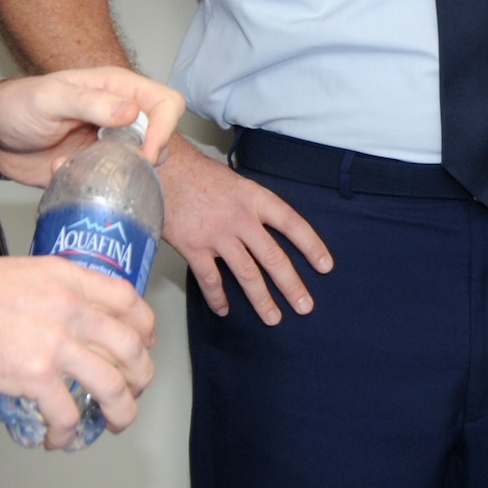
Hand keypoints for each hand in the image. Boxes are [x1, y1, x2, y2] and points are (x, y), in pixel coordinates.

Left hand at [0, 66, 184, 187]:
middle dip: (145, 157)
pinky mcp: (94, 168)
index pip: (166, 103)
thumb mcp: (51, 97)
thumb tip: (131, 111)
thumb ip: (90, 102)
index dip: (165, 128)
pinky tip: (62, 171)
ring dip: (116, 172)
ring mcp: (108, 144)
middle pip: (161, 137)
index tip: (147, 152)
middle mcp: (120, 116)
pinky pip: (111, 182)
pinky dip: (92, 183)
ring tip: (82, 166)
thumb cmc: (18, 104)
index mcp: (117, 89)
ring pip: (140, 164)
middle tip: (115, 166)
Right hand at [0, 255, 156, 448]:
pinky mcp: (34, 376)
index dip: (145, 327)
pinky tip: (60, 437)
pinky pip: (67, 413)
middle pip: (130, 347)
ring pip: (111, 385)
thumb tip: (78, 317)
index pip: (128, 301)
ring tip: (115, 423)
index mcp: (71, 279)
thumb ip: (62, 290)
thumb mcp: (32, 272)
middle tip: (134, 389)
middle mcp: (72, 310)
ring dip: (121, 411)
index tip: (144, 344)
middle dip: (141, 376)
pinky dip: (68, 432)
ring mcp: (56, 345)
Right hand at [161, 139, 332, 323]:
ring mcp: (218, 235)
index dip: (311, 246)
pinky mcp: (194, 248)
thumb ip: (251, 206)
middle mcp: (241, 218)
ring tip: (273, 318)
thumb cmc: (196, 174)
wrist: (162, 169)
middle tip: (305, 306)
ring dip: (262, 300)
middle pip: (273, 257)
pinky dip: (218, 298)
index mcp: (254, 198)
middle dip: (291, 285)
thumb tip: (264, 228)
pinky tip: (224, 311)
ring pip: (247, 274)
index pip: (292, 224)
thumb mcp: (235, 182)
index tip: (325, 266)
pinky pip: (210, 280)